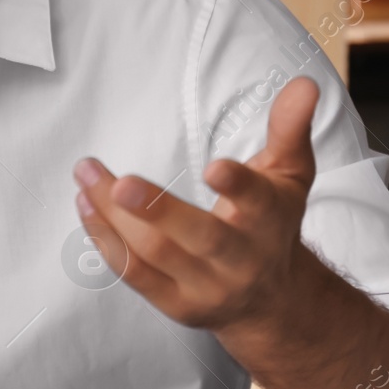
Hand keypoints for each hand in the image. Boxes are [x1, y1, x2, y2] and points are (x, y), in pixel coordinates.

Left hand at [72, 75, 320, 335]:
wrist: (272, 302)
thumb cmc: (273, 222)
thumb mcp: (290, 175)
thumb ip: (290, 128)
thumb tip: (303, 83)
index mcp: (270, 221)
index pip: (257, 202)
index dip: (237, 186)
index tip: (212, 166)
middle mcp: (241, 260)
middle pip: (200, 238)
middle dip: (157, 211)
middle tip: (120, 183)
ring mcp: (207, 287)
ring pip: (156, 253)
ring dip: (114, 216)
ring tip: (86, 175)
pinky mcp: (176, 305)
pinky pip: (135, 275)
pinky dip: (106, 239)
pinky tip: (85, 204)